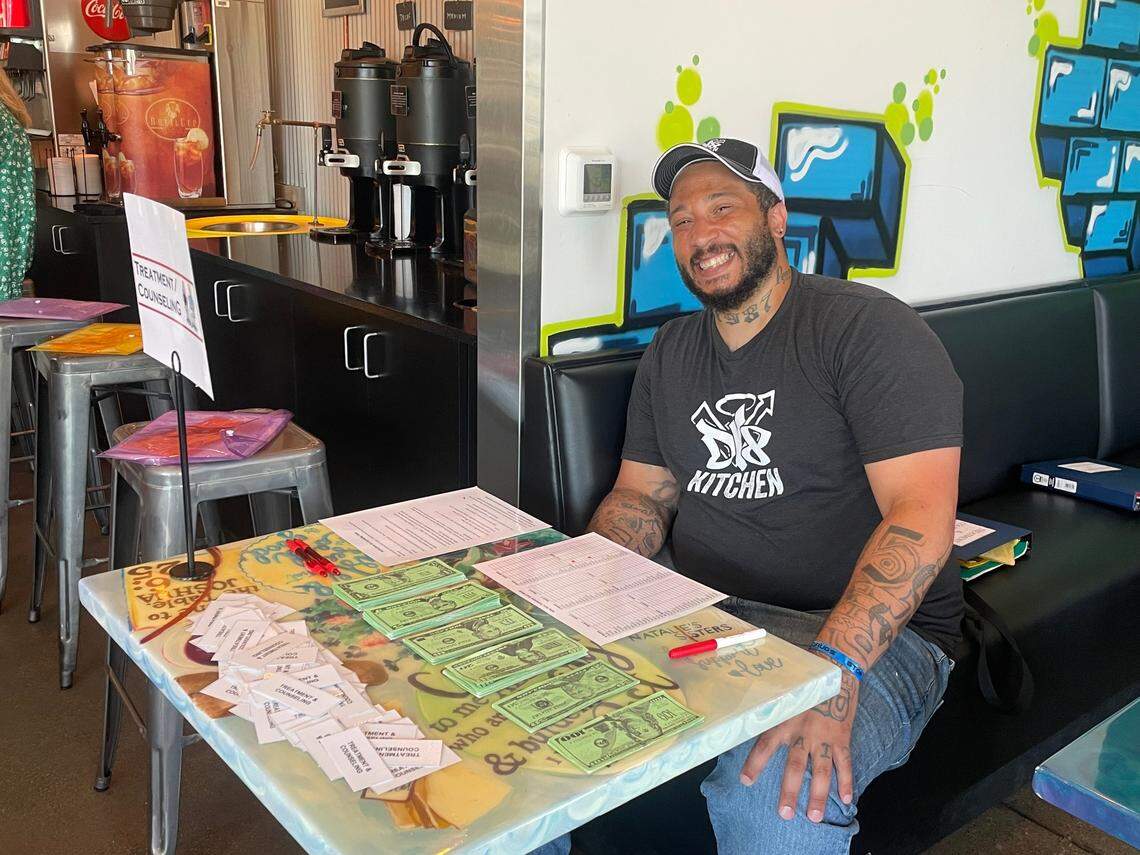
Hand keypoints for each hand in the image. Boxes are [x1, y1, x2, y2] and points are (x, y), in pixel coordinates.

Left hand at [740, 673, 857, 822]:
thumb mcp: (784, 693)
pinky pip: (844, 764)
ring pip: (821, 772)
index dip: (755, 764)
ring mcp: (824, 736)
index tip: (746, 781)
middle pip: (794, 767)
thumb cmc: (806, 680)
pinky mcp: (842, 737)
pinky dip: (846, 782)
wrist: (837, 667)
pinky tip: (846, 800)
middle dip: (789, 792)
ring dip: (818, 796)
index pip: (766, 745)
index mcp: (785, 720)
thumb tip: (749, 717)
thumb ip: (772, 709)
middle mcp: (803, 731)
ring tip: (814, 817)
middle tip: (784, 814)